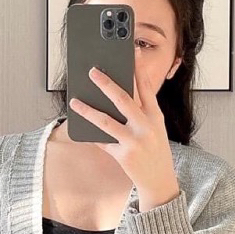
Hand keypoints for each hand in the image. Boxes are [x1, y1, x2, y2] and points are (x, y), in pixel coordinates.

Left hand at [68, 55, 179, 210]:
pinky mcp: (123, 155)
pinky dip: (92, 134)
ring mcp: (134, 141)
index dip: (137, 68)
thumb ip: (141, 113)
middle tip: (92, 71)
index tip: (130, 51)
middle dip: (106, 83)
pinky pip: (102, 141)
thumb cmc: (155, 152)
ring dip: (87, 110)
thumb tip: (116, 96)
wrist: (160, 182)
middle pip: (123, 99)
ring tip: (75, 101)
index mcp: (155, 116)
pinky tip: (82, 127)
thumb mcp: (155, 129)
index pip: (146, 87)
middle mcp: (146, 126)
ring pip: (106, 121)